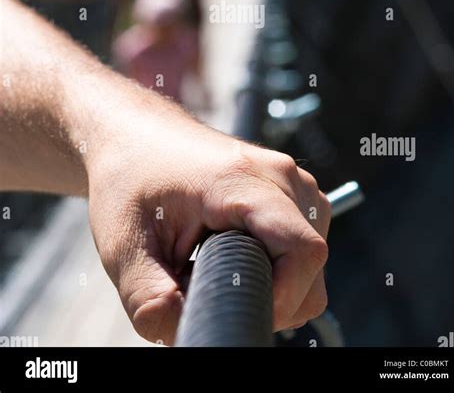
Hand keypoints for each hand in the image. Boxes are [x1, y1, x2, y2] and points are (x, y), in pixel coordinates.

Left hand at [86, 103, 329, 344]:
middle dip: (267, 295)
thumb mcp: (125, 245)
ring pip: (311, 260)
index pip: (304, 252)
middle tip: (208, 286)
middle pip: (311, 266)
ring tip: (215, 263)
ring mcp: (292, 179)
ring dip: (272, 280)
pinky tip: (232, 251)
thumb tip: (186, 336)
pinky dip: (275, 263)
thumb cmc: (129, 181)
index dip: (279, 299)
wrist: (136, 135)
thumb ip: (151, 301)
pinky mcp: (291, 189)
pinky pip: (302, 244)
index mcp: (244, 182)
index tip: (234, 309)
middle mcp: (281, 175)